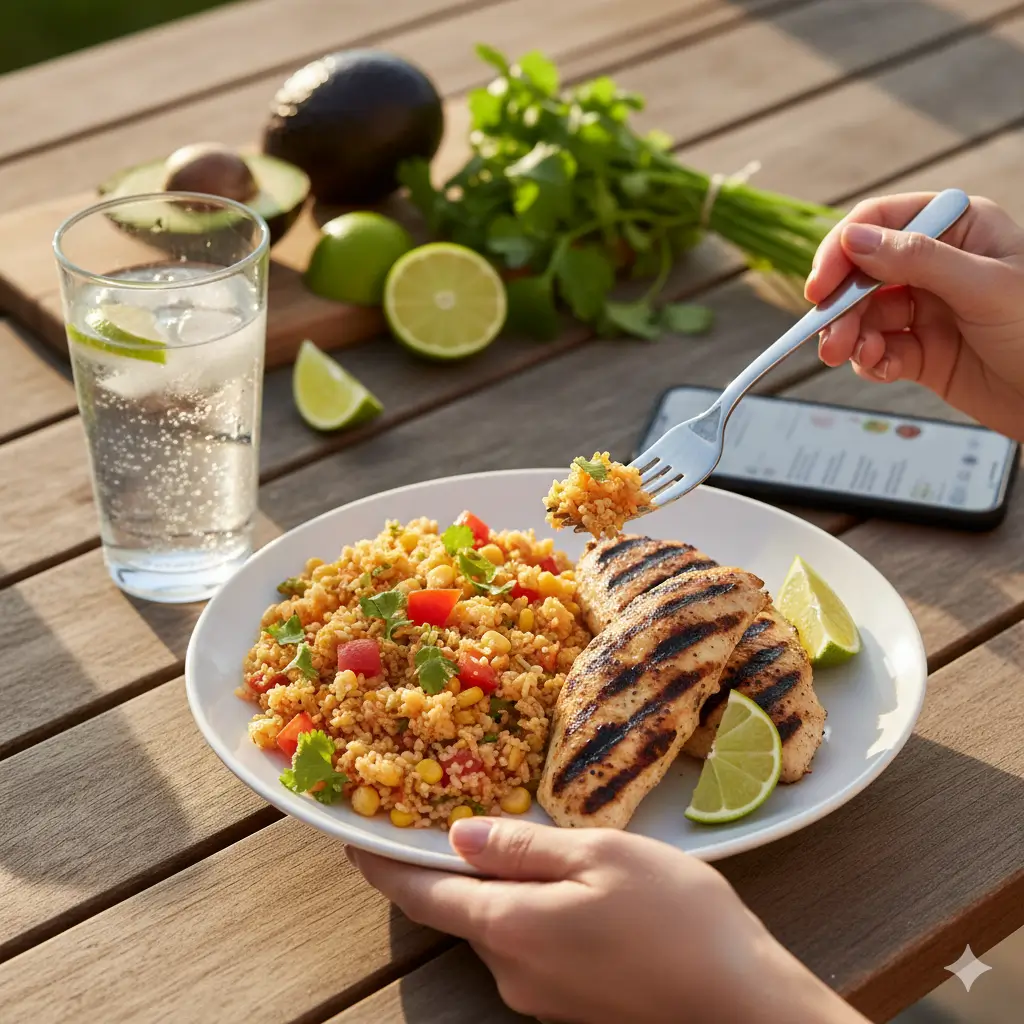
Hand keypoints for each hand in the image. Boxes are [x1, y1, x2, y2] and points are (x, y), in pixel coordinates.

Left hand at [350, 818, 867, 1023]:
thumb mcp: (600, 856)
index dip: (385, 868)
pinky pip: (532, 951)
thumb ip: (523, 849)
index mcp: (510, 928)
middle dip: (452, 871)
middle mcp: (512, 972)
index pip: (424, 895)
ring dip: (499, 892)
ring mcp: (541, 999)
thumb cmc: (677, 918)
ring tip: (527, 849)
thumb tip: (460, 837)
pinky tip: (570, 894)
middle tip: (453, 822)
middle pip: (462, 912)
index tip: (354, 843)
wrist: (742, 1006)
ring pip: (501, 930)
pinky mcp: (571, 1010)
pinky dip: (530, 916)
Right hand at [806, 192, 1023, 441]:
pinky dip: (870, 360)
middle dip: (841, 308)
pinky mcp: (921, 351)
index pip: (881, 224)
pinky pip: (877, 350)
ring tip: (849, 357)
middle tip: (829, 338)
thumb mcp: (984, 287)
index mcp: (958, 229)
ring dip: (849, 337)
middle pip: (862, 275)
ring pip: (863, 317)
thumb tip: (854, 240)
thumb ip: (917, 260)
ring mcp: (926, 309)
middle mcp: (936, 265)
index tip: (821, 287)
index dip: (843, 252)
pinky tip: (882, 368)